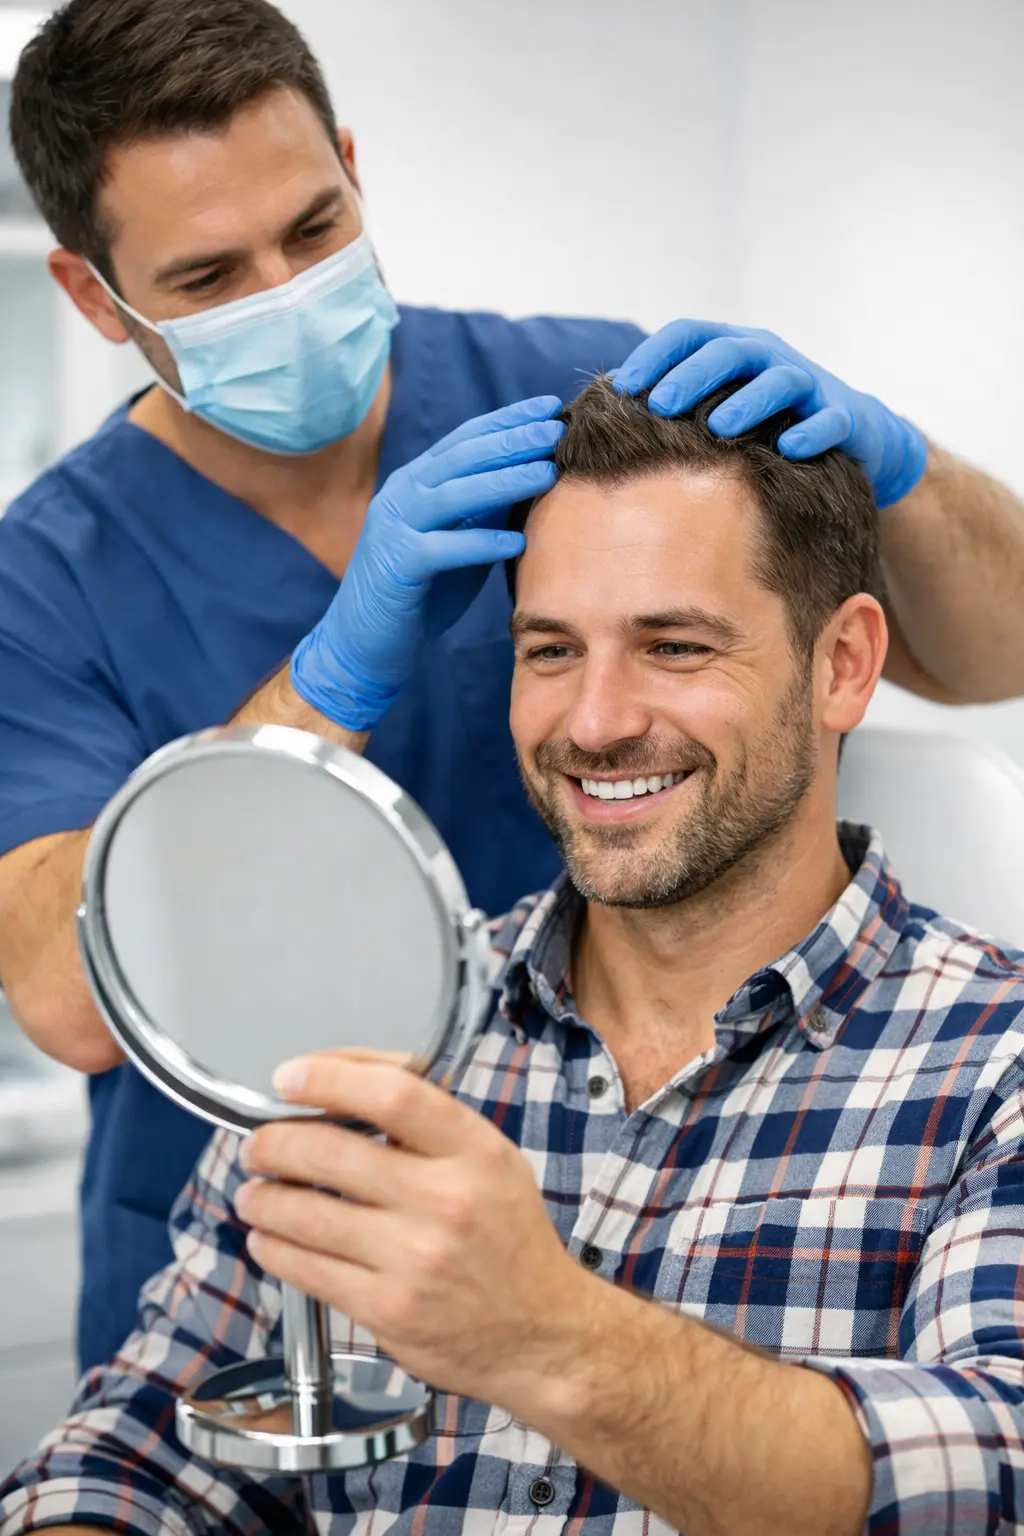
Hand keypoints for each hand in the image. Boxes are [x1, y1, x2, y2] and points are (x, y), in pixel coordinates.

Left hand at [235, 1052, 593, 1411]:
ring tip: (253, 1192)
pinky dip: (274, 1248)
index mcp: (475, 1151)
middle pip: (331, 1151)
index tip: (290, 1078)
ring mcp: (415, 1258)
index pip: (392, 1094)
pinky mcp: (389, 1310)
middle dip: (274, 1143)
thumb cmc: (510, 1240)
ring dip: (263, 1198)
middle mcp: (447, 1200)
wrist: (543, 1335)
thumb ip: (427, 1116)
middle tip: (257, 1145)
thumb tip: (343, 1078)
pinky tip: (268, 1238)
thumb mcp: (491, 1158)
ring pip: (306, 1213)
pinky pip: (307, 1269)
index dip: (328, 1078)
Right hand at [290, 398, 563, 729]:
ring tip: (547, 472)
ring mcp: (395, 529)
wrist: (363, 644)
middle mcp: (401, 496)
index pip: (465, 440)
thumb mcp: (457, 543)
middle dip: (511, 439)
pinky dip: (480, 543)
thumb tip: (530, 479)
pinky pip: (443, 549)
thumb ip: (482, 513)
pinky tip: (517, 540)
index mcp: (415, 484)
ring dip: (503, 480)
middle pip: (462, 457)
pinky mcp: (396, 567)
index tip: (549, 408)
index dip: (507, 420)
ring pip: (453, 494)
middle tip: (555, 428)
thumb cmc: (419, 595)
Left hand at [614, 319, 926, 507]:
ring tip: (717, 428)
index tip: (621, 386)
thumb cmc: (768, 422)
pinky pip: (829, 420)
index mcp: (735, 349)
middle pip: (730, 351)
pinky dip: (810, 431)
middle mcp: (770, 357)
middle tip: (659, 404)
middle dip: (693, 376)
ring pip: (780, 381)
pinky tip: (788, 449)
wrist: (853, 434)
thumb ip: (676, 403)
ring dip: (748, 402)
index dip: (655, 354)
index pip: (690, 334)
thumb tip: (608, 410)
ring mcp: (809, 384)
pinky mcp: (842, 416)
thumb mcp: (721, 405)